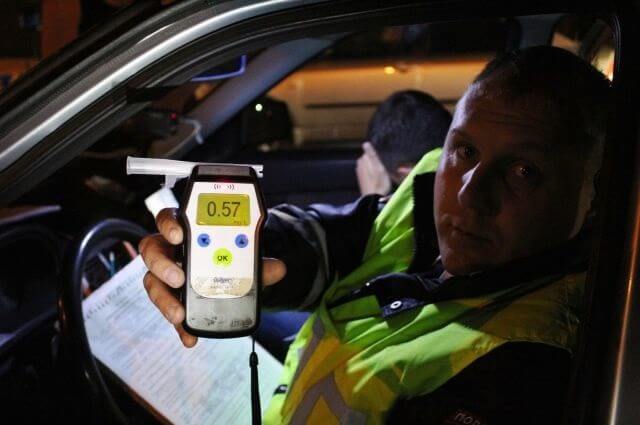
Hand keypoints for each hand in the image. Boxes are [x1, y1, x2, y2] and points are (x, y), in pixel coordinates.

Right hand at [139, 208, 286, 346]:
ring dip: (165, 300)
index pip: (168, 220)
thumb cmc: (229, 257)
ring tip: (179, 314)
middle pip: (152, 252)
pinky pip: (171, 312)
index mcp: (185, 231)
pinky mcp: (171, 299)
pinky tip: (190, 337)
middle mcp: (170, 251)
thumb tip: (278, 269)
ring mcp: (167, 275)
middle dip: (163, 266)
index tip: (178, 235)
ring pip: (154, 284)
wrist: (233, 277)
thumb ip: (257, 261)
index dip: (169, 225)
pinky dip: (180, 327)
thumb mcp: (243, 257)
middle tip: (179, 279)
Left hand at [356, 142, 391, 195]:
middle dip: (373, 161)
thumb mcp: (378, 166)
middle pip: (367, 159)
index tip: (381, 161)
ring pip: (366, 166)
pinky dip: (370, 174)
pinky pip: (366, 173)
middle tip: (381, 168)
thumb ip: (371, 155)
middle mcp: (358, 165)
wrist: (373, 199)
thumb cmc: (379, 182)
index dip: (376, 156)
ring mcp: (359, 173)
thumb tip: (365, 143)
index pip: (368, 152)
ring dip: (372, 168)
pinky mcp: (361, 180)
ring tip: (379, 174)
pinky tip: (375, 179)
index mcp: (362, 160)